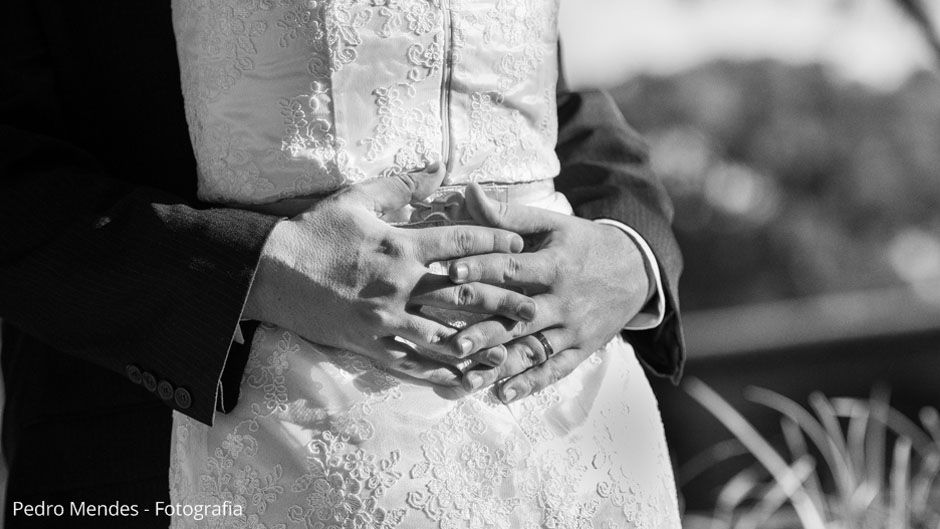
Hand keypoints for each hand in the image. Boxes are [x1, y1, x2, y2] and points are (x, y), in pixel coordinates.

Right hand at [242, 169, 537, 386]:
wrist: (269, 271)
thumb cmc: (315, 231)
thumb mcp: (356, 199)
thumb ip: (400, 186)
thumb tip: (437, 169)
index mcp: (400, 245)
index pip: (461, 243)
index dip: (495, 241)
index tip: (519, 246)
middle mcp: (398, 285)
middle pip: (461, 295)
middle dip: (500, 301)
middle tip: (532, 309)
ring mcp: (383, 319)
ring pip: (442, 337)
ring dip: (477, 346)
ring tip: (508, 352)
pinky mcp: (367, 344)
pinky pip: (409, 364)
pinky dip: (438, 374)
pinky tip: (462, 381)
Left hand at [450, 184, 651, 400]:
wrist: (636, 270)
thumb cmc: (582, 243)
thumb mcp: (552, 224)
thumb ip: (508, 214)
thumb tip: (468, 192)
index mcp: (555, 264)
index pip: (512, 269)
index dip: (481, 269)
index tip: (448, 274)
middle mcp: (564, 300)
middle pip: (518, 317)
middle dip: (482, 329)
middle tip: (447, 342)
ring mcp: (573, 329)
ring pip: (532, 349)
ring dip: (499, 365)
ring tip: (464, 377)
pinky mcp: (581, 349)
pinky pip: (554, 370)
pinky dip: (529, 383)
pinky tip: (501, 395)